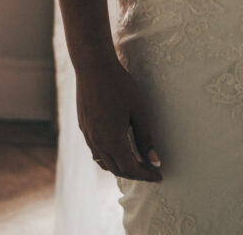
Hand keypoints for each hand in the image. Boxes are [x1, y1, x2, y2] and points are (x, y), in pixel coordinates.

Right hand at [75, 55, 162, 181]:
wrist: (93, 66)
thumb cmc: (119, 85)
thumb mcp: (138, 109)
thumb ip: (145, 137)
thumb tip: (154, 161)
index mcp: (112, 140)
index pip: (130, 169)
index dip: (146, 175)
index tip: (159, 176)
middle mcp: (97, 143)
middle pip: (117, 169)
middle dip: (135, 173)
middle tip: (151, 171)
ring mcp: (88, 136)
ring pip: (104, 162)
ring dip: (121, 166)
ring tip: (137, 163)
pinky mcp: (83, 128)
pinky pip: (96, 151)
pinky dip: (109, 156)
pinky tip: (119, 148)